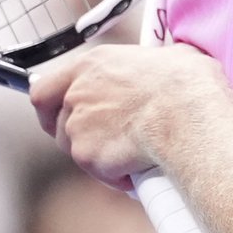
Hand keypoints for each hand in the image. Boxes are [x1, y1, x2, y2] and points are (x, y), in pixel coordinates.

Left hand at [28, 43, 230, 190]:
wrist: (187, 115)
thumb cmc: (186, 84)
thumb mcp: (172, 57)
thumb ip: (152, 65)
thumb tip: (168, 69)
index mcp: (92, 64)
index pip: (45, 87)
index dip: (49, 106)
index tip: (57, 114)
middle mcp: (77, 93)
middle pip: (57, 123)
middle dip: (75, 135)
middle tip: (99, 141)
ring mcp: (78, 126)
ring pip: (76, 150)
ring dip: (98, 155)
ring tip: (130, 155)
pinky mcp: (87, 156)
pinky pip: (99, 172)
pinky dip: (117, 175)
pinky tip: (140, 168)